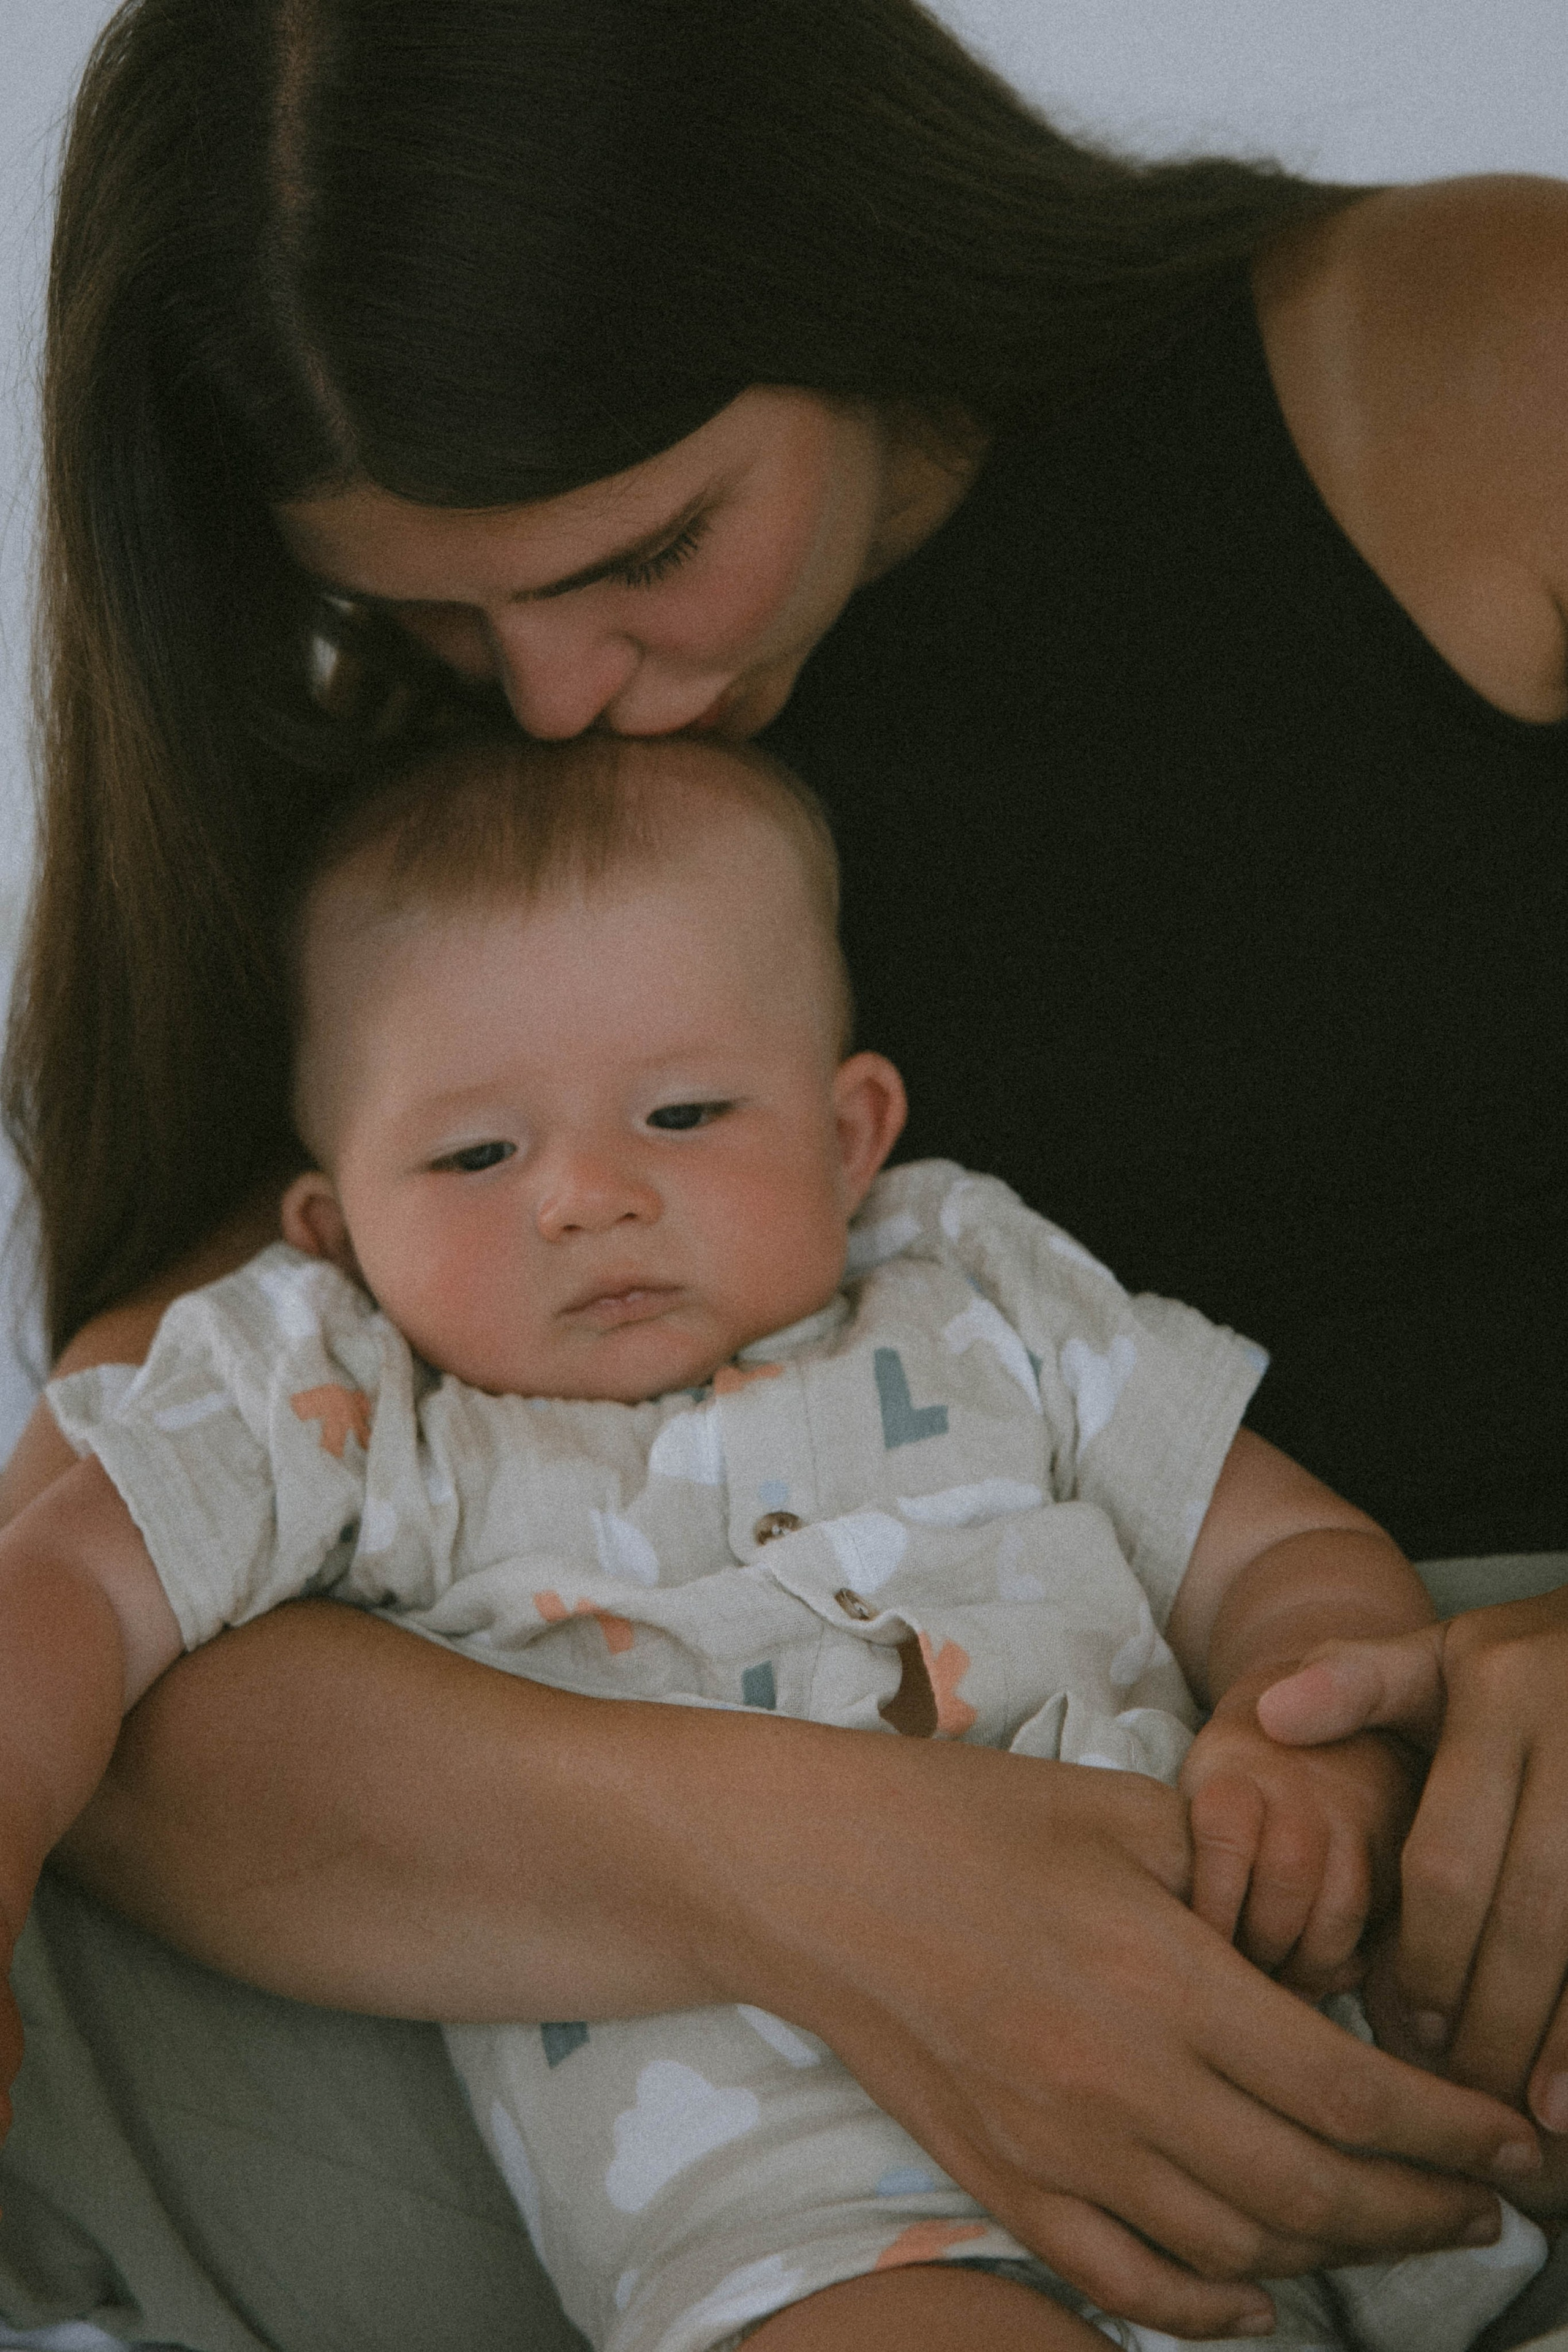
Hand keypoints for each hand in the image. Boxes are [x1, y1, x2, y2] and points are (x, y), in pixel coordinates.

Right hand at [703, 1731, 1537, 2339]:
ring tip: (1388, 2231)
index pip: (1349, 2092)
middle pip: (1312, 2191)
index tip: (1512, 2144)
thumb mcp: (1116, 1812)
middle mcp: (1120, 2084)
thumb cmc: (959, 1818)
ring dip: (1333, 2255)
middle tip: (1485, 2208)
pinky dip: (1208, 2308)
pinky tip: (1255, 2297)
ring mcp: (1056, 2150)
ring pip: (1236, 2251)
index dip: (1452, 2133)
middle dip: (1421, 2210)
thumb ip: (1228, 1877)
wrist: (807, 1871)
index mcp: (1161, 1978)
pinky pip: (1127, 2280)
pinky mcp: (1001, 2182)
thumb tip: (1313, 1949)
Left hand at [1181, 1665, 1420, 1996]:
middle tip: (1246, 1976)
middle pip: (1287, 1881)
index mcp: (1237, 1772)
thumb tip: (1188, 1942)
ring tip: (1285, 1983)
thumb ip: (1195, 1850)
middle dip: (1263, 1946)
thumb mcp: (1200, 1784)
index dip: (1212, 1908)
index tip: (1201, 1949)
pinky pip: (1384, 1915)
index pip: (1224, 1839)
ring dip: (1310, 1964)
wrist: (1317, 1705)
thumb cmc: (1237, 1772)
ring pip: (1341, 1908)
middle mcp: (1301, 1789)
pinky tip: (1328, 1972)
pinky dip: (1355, 1956)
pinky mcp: (1398, 1842)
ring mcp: (1356, 1814)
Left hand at [1257, 1593, 1567, 2134]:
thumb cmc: (1520, 1662)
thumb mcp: (1440, 1655)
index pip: (1449, 1860)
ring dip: (1559, 2031)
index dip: (1428, 1955)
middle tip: (1460, 2082)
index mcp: (1498, 1695)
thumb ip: (1356, 1683)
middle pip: (1527, 1912)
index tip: (1408, 2026)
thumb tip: (1271, 1717)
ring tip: (1532, 2113)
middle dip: (1492, 2010)